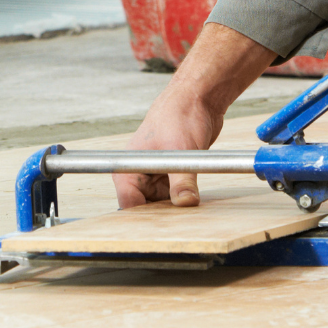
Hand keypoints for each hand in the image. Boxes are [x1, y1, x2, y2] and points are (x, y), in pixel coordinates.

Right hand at [114, 23, 278, 208]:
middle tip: (180, 223)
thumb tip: (185, 202)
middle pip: (146, 208)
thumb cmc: (179, 115)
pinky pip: (176, 193)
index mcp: (128, 167)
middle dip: (162, 216)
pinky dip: (184, 196)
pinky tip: (194, 196)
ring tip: (188, 208)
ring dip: (175, 206)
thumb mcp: (181, 151)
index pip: (129, 204)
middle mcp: (139, 173)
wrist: (199, 97)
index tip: (161, 229)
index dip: (142, 219)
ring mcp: (156, 173)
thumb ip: (182, 180)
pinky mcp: (172, 172)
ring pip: (163, 203)